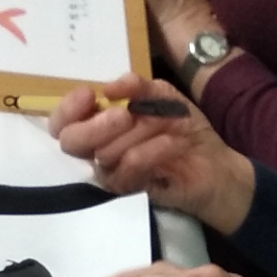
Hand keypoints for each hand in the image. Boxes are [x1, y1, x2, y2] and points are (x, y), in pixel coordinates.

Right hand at [49, 73, 254, 231]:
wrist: (214, 164)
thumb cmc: (182, 128)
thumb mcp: (163, 96)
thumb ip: (137, 86)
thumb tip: (109, 88)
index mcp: (97, 123)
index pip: (62, 121)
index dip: (68, 108)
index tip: (91, 94)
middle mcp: (96, 149)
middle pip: (70, 141)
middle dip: (95, 125)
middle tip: (124, 115)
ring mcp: (110, 172)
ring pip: (103, 153)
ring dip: (138, 133)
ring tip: (168, 125)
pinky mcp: (129, 190)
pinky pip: (127, 167)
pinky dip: (151, 150)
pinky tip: (172, 142)